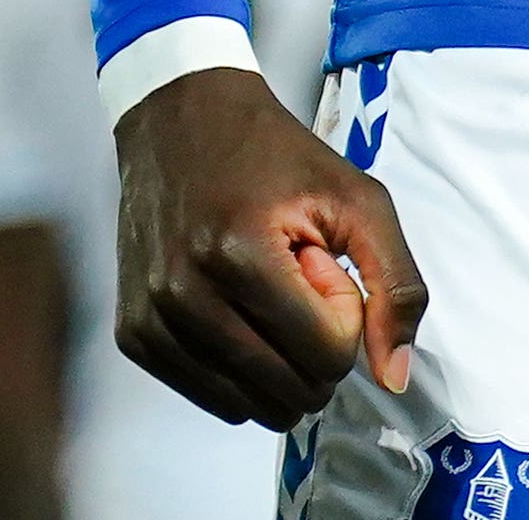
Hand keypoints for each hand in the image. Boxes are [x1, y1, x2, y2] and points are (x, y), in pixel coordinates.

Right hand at [113, 65, 427, 426]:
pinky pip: (211, 398)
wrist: (181, 120)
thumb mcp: (358, 199)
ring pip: (250, 407)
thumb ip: (396, 286)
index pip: (327, 354)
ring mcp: (152, 320)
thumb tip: (394, 377)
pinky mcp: (133, 336)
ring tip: (265, 294)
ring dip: (278, 362)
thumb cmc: (275, 156)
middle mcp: (185, 295)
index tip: (323, 264)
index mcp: (240, 253)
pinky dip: (239, 370)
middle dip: (314, 346)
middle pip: (290, 391)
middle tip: (298, 282)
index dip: (344, 314)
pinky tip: (235, 309)